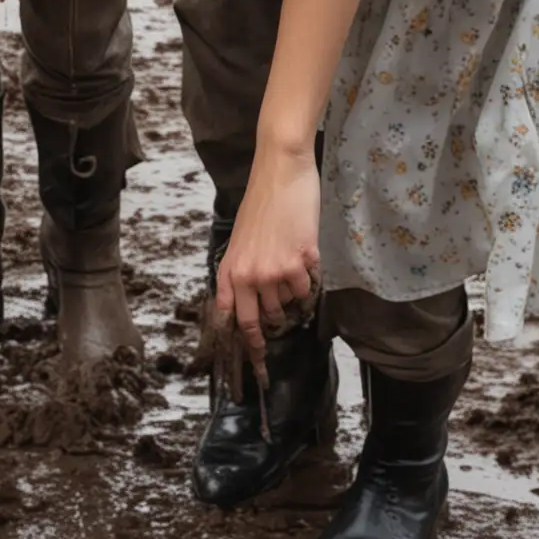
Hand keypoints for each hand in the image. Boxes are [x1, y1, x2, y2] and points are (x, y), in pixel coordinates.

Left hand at [215, 146, 320, 383]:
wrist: (280, 173)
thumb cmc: (262, 204)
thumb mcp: (241, 240)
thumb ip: (242, 271)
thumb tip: (249, 302)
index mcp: (230, 270)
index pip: (233, 319)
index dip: (245, 345)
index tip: (254, 365)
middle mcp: (248, 276)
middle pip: (262, 320)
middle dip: (272, 326)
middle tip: (278, 322)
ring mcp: (273, 272)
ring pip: (288, 304)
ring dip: (292, 292)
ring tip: (290, 262)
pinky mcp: (298, 263)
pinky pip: (307, 287)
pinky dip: (308, 276)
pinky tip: (304, 252)